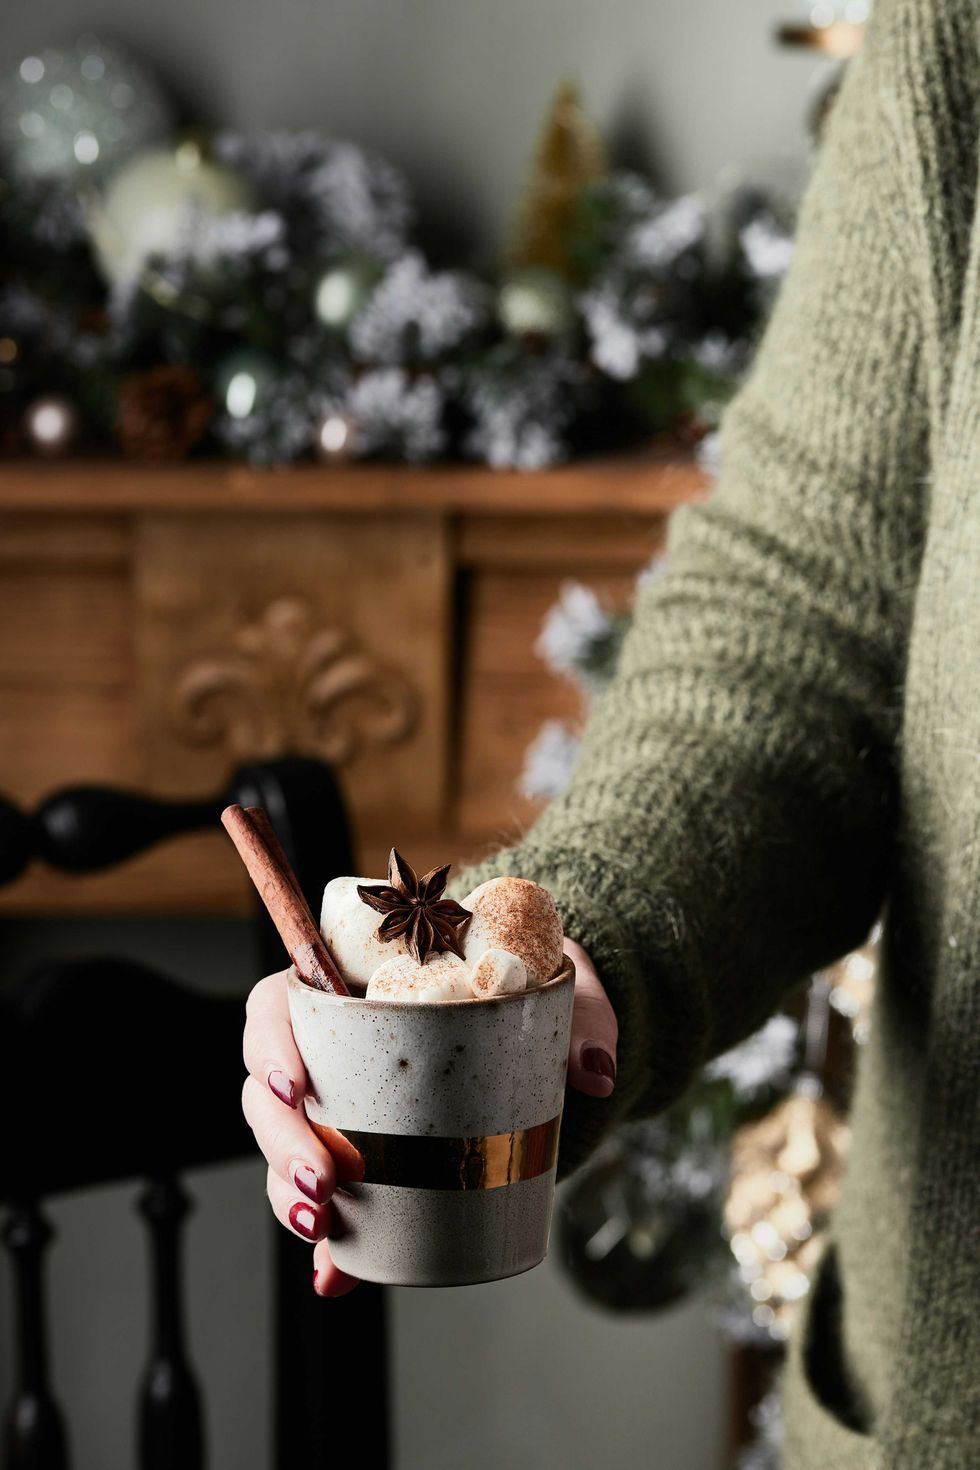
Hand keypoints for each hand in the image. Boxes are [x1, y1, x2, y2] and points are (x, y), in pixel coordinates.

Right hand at [241, 941, 617, 1296]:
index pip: (281, 1003)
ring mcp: (346, 1109)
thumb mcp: (564, 992)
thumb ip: (585, 1019)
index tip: (293, 1086)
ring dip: (288, 1191)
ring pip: (284, 1147)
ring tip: (322, 1227)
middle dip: (282, 1140)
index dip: (270, 1043)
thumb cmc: (535, 993)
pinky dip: (329, 1246)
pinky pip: (330, 1201)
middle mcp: (334, 1047)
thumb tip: (594, 1069)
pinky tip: (334, 1277)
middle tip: (323, 1179)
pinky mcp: (371, 1163)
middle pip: (269, 1089)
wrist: (553, 1041)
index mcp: (357, 985)